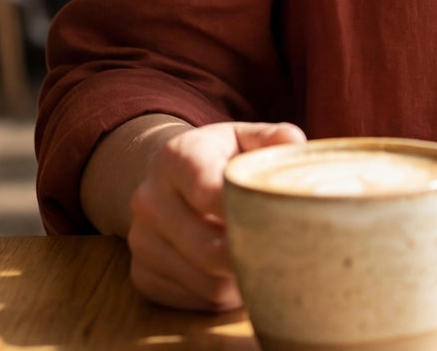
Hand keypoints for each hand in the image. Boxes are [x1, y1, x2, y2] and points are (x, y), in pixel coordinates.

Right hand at [126, 120, 305, 310]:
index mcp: (177, 156)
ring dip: (241, 280)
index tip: (280, 222)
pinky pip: (193, 300)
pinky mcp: (142, 275)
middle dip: (251, 256)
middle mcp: (149, 199)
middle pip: (208, 248)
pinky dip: (223, 295)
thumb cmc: (218, 156)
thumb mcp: (243, 136)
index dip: (247, 213)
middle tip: (288, 254)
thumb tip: (296, 145)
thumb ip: (272, 138)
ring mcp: (140, 241)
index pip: (210, 192)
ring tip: (267, 262)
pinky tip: (238, 273)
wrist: (164, 177)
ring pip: (204, 282)